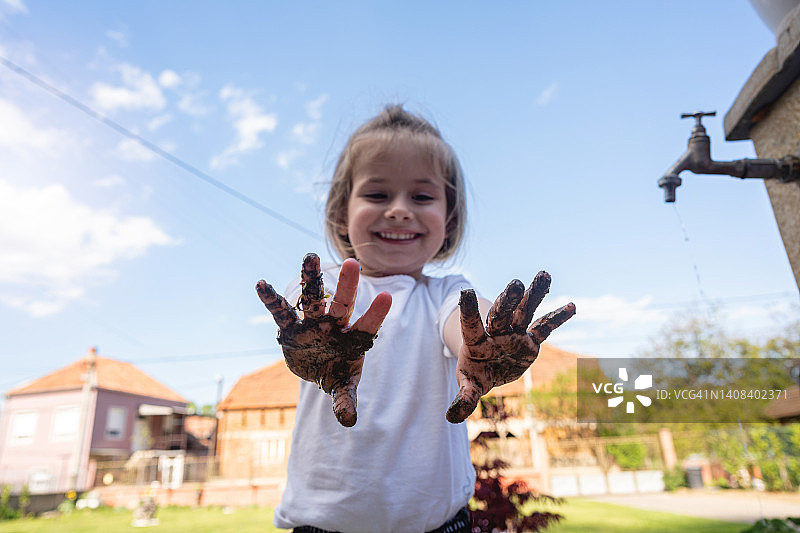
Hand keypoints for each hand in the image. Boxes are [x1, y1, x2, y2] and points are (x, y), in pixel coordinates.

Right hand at [256, 253, 391, 426]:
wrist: (315, 365)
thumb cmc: (336, 371)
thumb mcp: (342, 386)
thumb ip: (345, 400)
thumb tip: (349, 422)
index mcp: (352, 339)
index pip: (367, 326)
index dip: (376, 313)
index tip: (388, 296)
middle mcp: (334, 325)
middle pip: (342, 304)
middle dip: (347, 286)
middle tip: (352, 263)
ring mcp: (312, 323)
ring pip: (313, 298)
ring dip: (311, 279)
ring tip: (310, 256)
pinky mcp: (291, 327)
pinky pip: (281, 311)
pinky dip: (271, 299)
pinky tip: (261, 284)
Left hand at [446, 271, 575, 423]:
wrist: (490, 367)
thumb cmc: (476, 374)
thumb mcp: (470, 385)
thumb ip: (465, 398)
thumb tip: (451, 417)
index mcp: (476, 342)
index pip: (471, 325)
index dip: (467, 311)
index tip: (465, 291)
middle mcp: (496, 334)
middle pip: (501, 315)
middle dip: (508, 301)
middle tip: (516, 284)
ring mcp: (514, 334)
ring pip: (524, 312)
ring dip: (534, 295)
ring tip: (543, 275)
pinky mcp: (530, 340)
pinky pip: (544, 328)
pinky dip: (557, 318)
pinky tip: (572, 306)